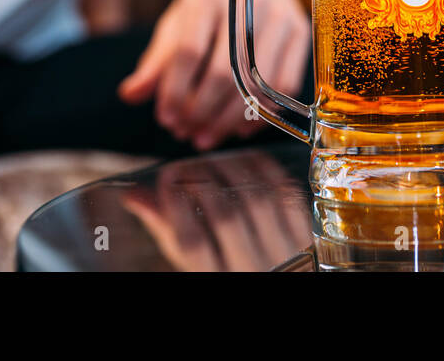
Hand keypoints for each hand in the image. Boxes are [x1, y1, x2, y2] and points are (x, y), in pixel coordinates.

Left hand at [118, 0, 308, 149]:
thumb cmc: (211, 1)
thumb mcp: (178, 21)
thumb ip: (156, 60)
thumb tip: (130, 95)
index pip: (188, 52)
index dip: (175, 91)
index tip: (165, 118)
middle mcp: (247, 1)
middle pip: (224, 72)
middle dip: (201, 112)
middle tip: (185, 134)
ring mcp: (279, 16)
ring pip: (255, 84)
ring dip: (228, 120)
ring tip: (206, 136)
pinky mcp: (300, 32)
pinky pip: (283, 85)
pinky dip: (261, 114)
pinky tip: (239, 127)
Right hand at [122, 154, 312, 270]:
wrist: (279, 280)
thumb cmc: (228, 273)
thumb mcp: (194, 266)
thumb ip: (168, 231)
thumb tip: (134, 193)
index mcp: (218, 282)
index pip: (192, 243)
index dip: (174, 205)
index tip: (163, 179)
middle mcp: (254, 271)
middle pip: (225, 216)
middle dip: (199, 181)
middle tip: (184, 166)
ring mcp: (288, 256)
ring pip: (257, 199)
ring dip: (230, 169)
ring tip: (210, 162)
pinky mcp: (310, 238)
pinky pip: (286, 194)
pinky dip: (264, 170)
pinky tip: (245, 161)